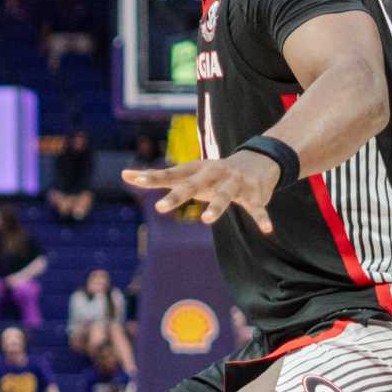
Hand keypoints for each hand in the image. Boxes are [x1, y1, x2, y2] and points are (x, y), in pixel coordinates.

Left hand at [122, 153, 278, 234]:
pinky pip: (257, 207)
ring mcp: (235, 183)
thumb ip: (157, 177)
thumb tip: (124, 175)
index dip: (153, 178)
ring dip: (216, 206)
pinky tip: (267, 231)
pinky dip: (261, 217)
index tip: (134, 179)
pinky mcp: (254, 193)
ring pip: (225, 195)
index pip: (171, 174)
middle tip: (160, 207)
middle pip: (193, 184)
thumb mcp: (186, 173)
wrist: (259, 160)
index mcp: (196, 170)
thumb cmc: (212, 173)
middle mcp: (214, 173)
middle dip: (178, 195)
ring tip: (206, 220)